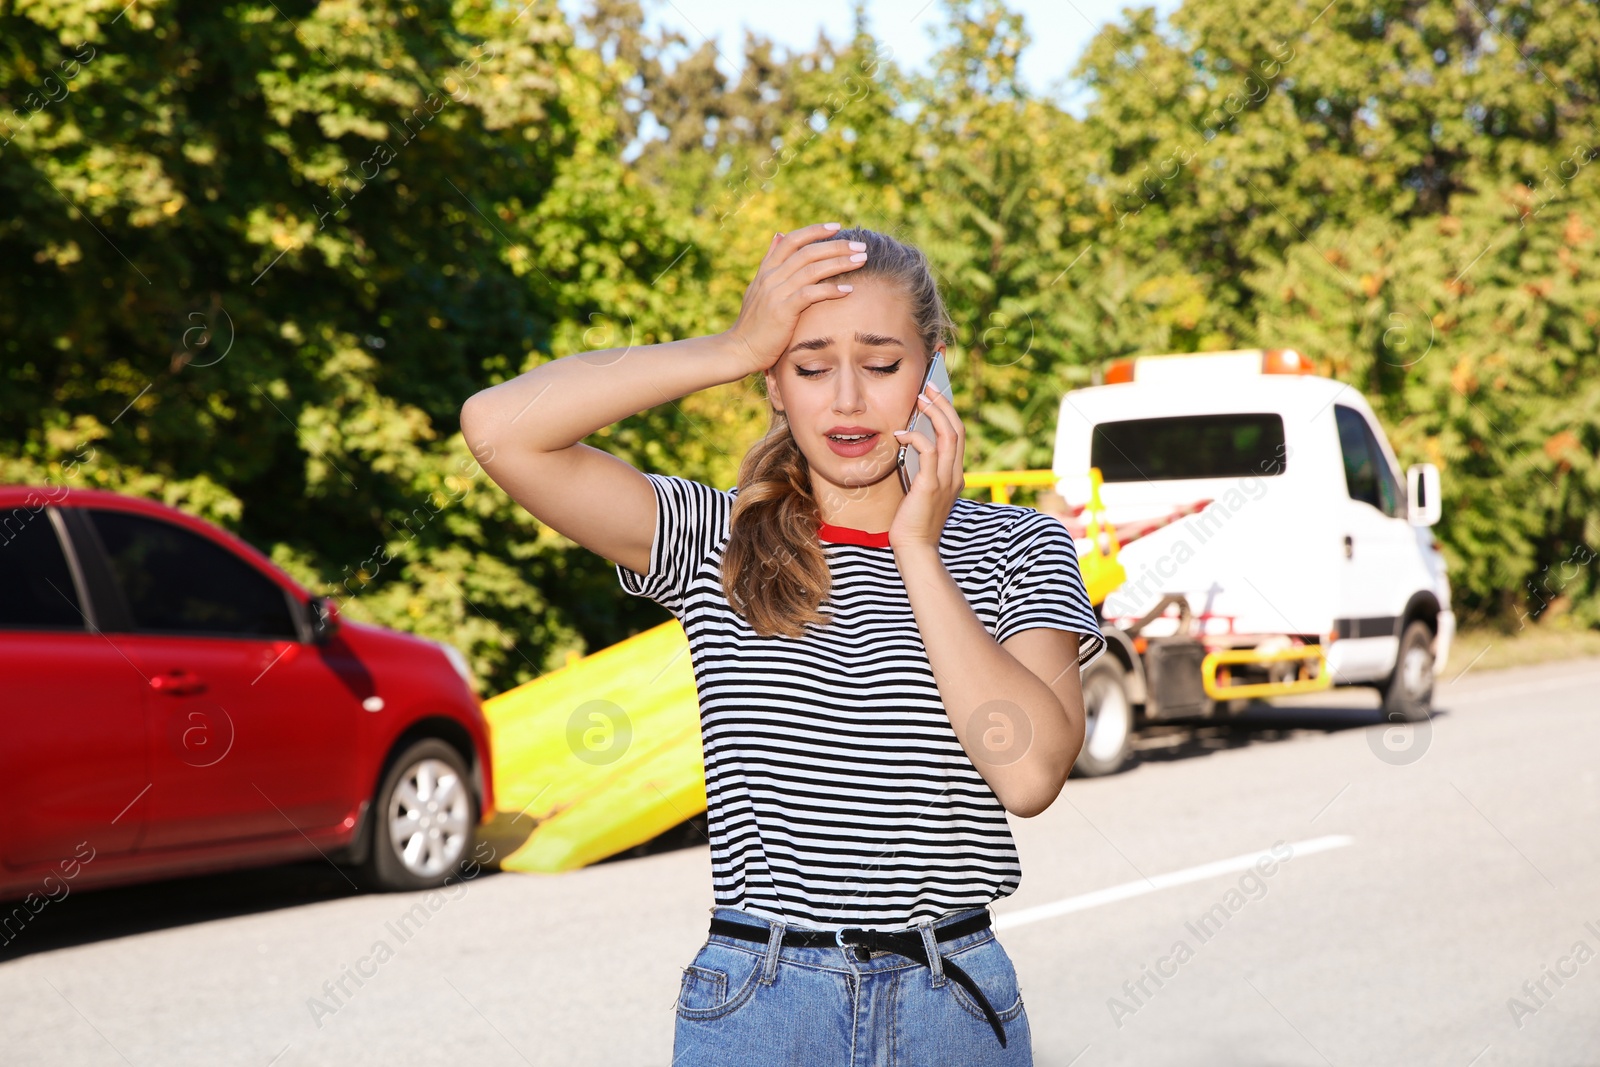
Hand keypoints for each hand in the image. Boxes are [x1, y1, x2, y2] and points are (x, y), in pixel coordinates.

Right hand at [722, 222, 868, 372]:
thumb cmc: (754, 323)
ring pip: (812, 269)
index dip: (815, 231)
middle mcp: (771, 277)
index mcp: (766, 270)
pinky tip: (848, 290)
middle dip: (836, 246)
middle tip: (859, 245)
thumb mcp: (758, 287)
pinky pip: (810, 294)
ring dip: (839, 263)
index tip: (837, 227)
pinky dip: (831, 290)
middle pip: (807, 252)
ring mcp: (776, 293)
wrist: (739, 349)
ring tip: (861, 260)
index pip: (792, 240)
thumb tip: (778, 235)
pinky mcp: (782, 311)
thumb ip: (770, 261)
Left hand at [890, 377, 963, 549]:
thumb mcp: (920, 489)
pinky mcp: (931, 486)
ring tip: (919, 398)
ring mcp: (946, 480)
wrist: (915, 549)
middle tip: (928, 386)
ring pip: (948, 435)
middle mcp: (956, 475)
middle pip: (957, 429)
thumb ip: (920, 469)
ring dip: (934, 412)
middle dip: (943, 404)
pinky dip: (915, 438)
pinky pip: (928, 452)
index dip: (949, 413)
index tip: (936, 395)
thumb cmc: (912, 521)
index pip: (958, 436)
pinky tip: (900, 434)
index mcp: (955, 475)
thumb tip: (909, 443)